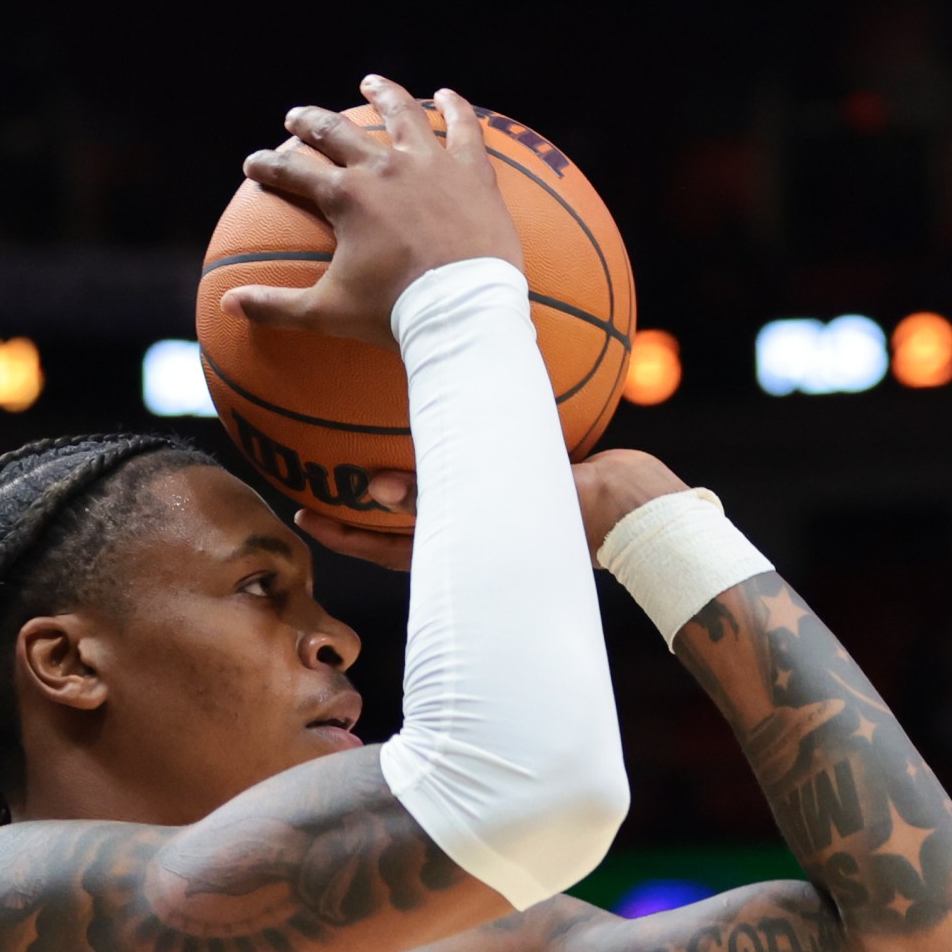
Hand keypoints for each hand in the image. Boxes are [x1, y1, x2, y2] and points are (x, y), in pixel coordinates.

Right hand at [222, 77, 524, 350]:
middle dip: (310, 123)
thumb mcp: (327, 313)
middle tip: (296, 118)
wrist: (462, 312)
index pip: (292, 171)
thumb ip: (276, 306)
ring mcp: (430, 164)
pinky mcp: (472, 173)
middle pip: (337, 132)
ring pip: (401, 115)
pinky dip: (454, 109)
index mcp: (345, 196)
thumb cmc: (394, 314)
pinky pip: (463, 129)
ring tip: (371, 84)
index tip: (253, 165)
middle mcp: (383, 167)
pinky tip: (447, 96)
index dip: (267, 166)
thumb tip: (227, 305)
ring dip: (382, 96)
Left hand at [295, 450, 691, 571]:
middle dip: (360, 508)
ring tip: (360, 446)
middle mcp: (477, 529)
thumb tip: (374, 490)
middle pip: (404, 522)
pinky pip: (473, 460)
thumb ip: (444, 493)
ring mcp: (499, 511)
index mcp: (468, 545)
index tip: (306, 518)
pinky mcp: (520, 481)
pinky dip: (451, 441)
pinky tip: (442, 403)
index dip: (347, 536)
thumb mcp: (511, 501)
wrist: (645, 504)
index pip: (391, 549)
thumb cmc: (584, 512)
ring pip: (435, 495)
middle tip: (313, 484)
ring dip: (399, 477)